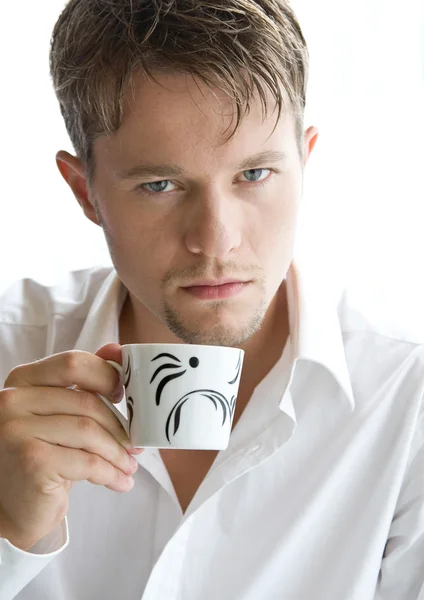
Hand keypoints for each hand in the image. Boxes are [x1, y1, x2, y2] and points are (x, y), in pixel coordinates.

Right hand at [0, 343, 142, 550]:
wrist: (12, 507)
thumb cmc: (41, 454)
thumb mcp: (58, 413)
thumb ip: (83, 381)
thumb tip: (117, 349)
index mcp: (21, 380)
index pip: (72, 363)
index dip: (106, 375)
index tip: (124, 394)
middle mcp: (12, 400)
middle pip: (86, 402)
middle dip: (118, 426)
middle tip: (136, 444)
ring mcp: (17, 430)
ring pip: (89, 432)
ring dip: (117, 452)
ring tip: (129, 465)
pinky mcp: (31, 461)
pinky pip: (86, 462)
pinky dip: (110, 473)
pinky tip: (120, 481)